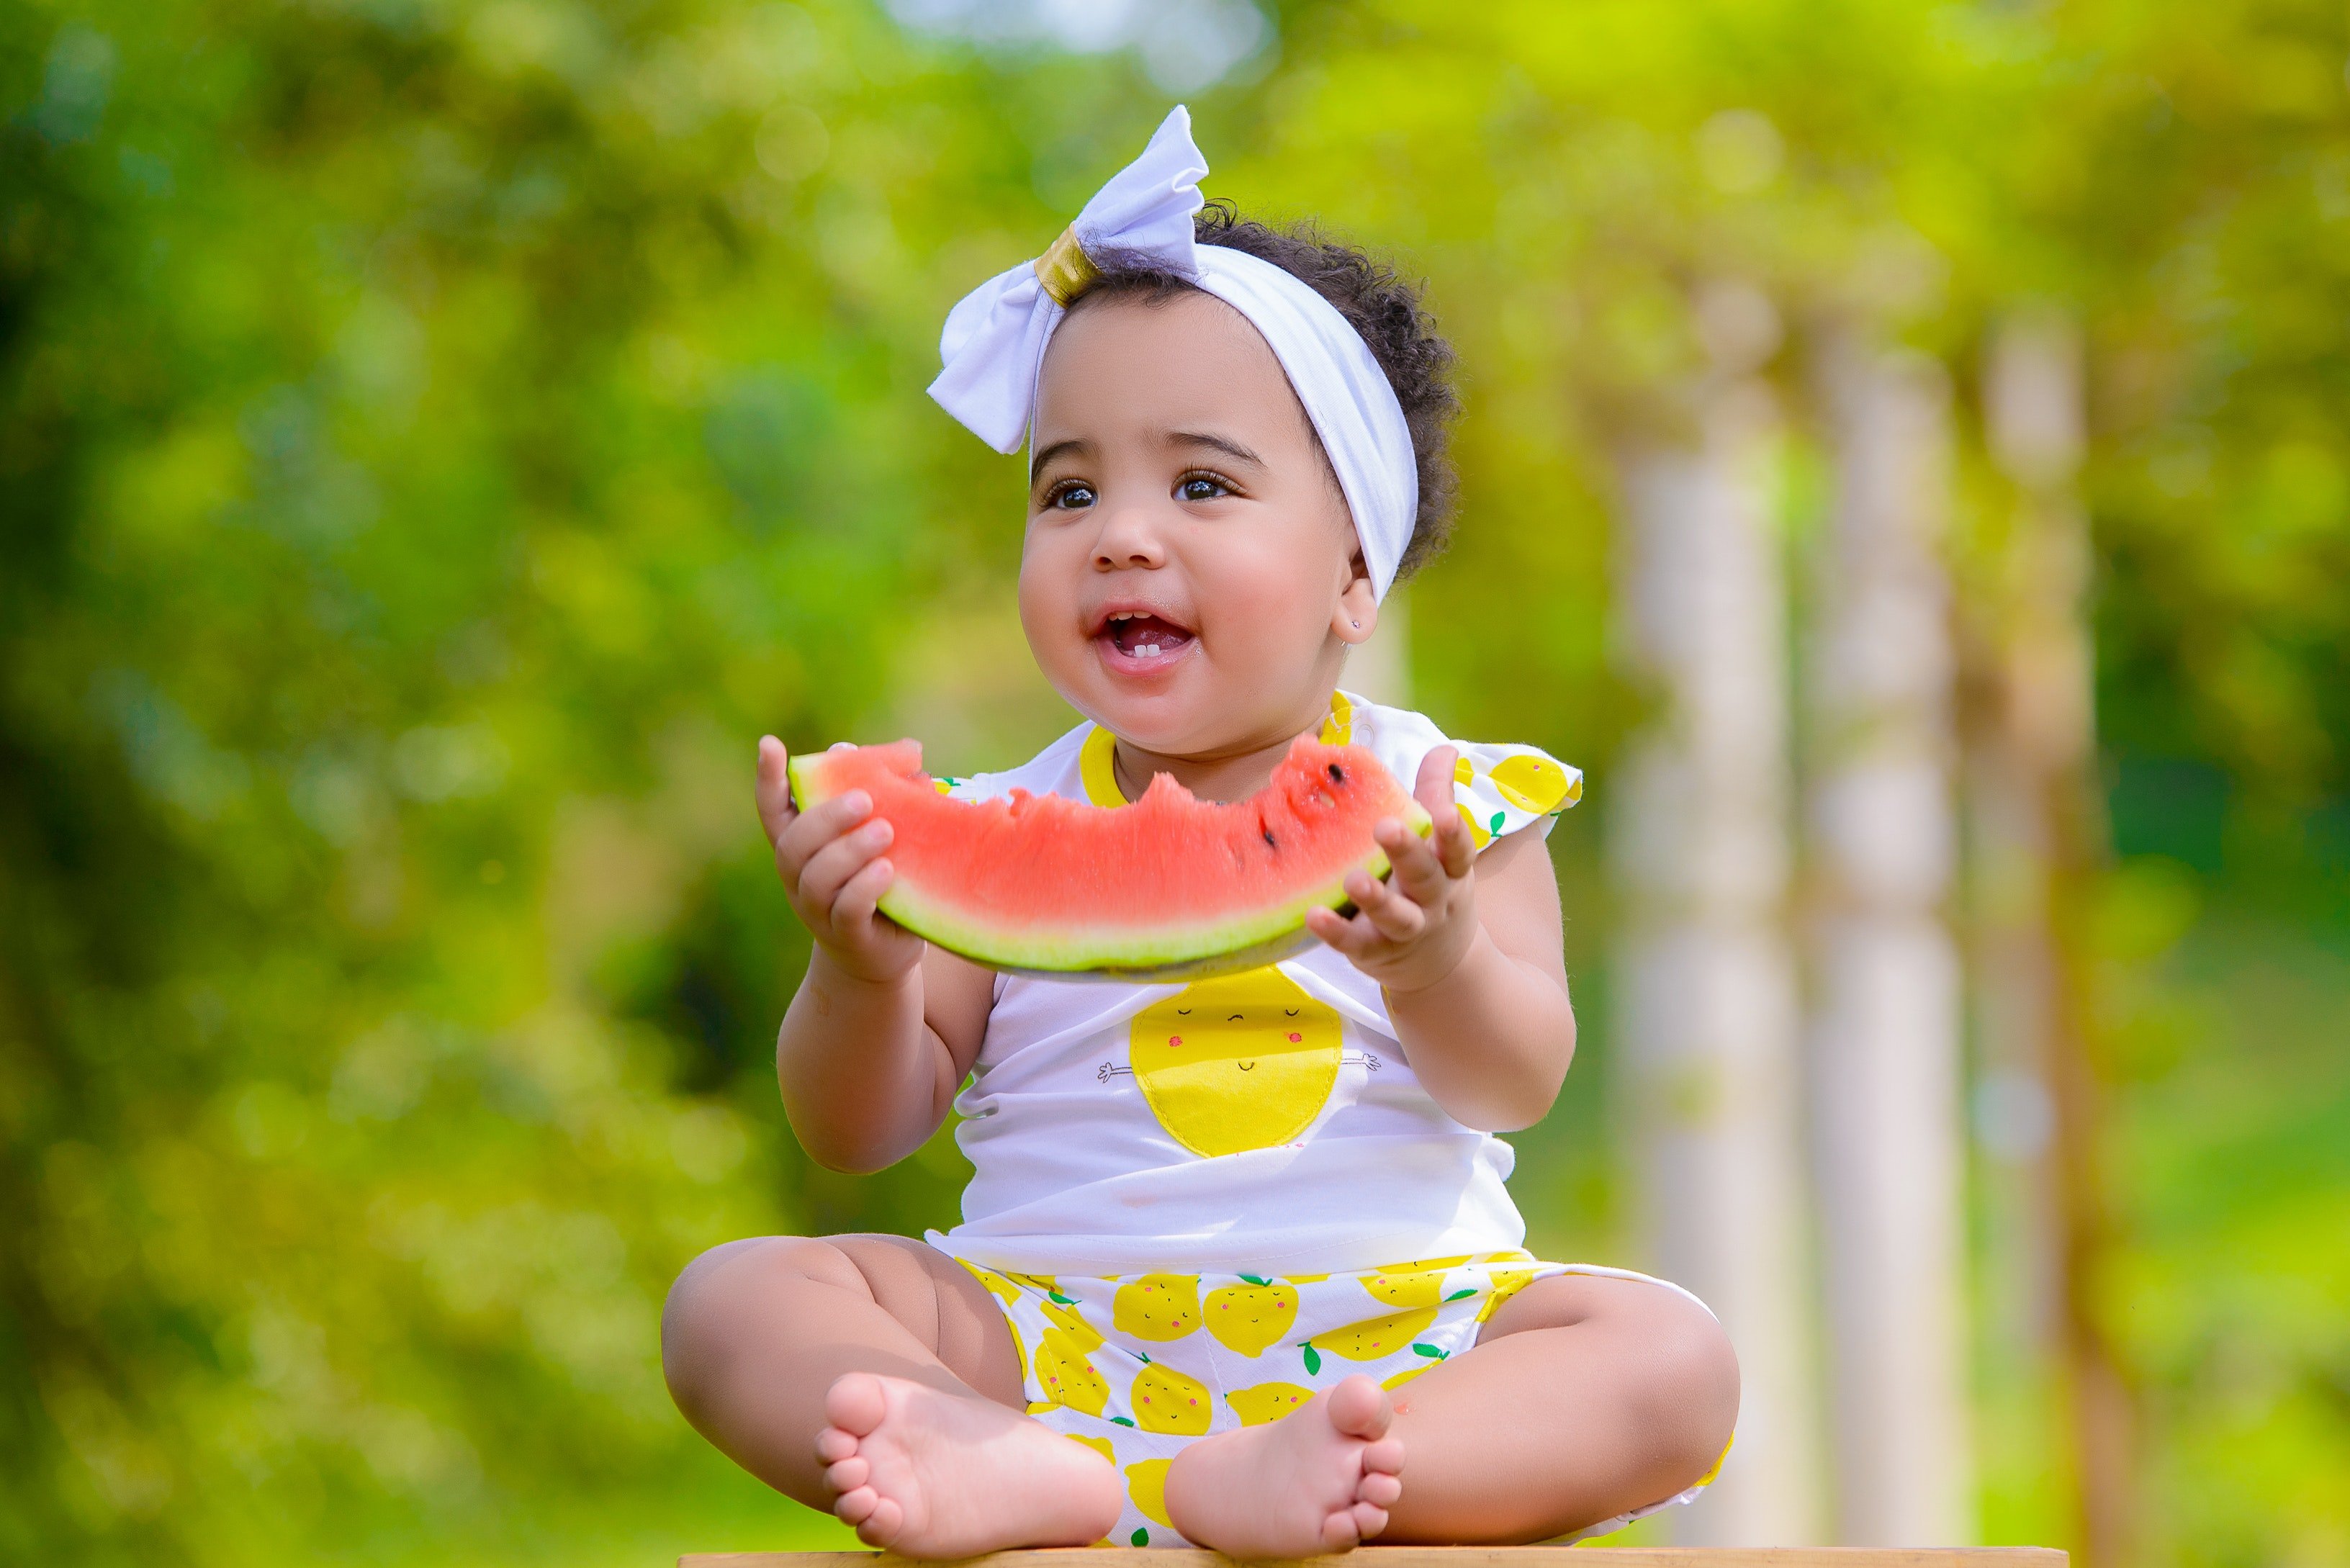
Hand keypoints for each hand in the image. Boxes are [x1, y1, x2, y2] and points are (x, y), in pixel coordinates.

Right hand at [756, 736, 924, 984]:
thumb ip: (872, 794)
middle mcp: (800, 878)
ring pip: (816, 879)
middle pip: (793, 845)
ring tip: (885, 831)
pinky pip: (845, 911)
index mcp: (802, 847)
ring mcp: (818, 911)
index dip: (768, 779)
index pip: (773, 810)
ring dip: (849, 851)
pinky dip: (863, 888)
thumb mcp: (875, 835)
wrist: (885, 952)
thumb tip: (872, 750)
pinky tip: (886, 870)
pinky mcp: (847, 936)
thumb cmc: (878, 880)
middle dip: (825, 818)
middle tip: (863, 799)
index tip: (770, 745)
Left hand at [1305, 745, 1480, 993]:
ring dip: (1375, 899)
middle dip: (1407, 852)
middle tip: (1385, 827)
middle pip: (1425, 876)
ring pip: (1395, 916)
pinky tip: (1313, 915)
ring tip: (1353, 880)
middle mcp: (1432, 900)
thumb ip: (1436, 795)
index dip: (1454, 832)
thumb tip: (1444, 748)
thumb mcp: (1442, 848)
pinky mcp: (1374, 951)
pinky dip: (1336, 932)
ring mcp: (1405, 929)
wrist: (1440, 965)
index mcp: (1448, 869)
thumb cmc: (1432, 887)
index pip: (1457, 849)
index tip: (1446, 814)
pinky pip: (1356, 943)